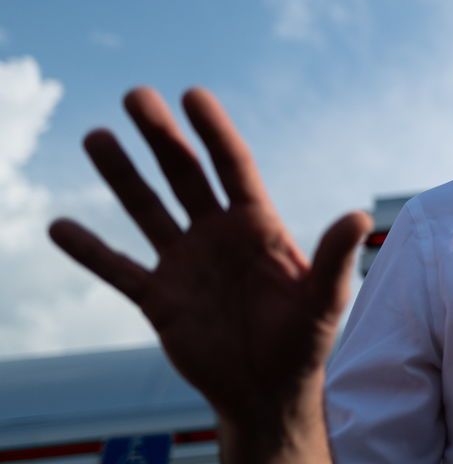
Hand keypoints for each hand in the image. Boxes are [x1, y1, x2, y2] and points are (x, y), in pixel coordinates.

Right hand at [48, 87, 369, 454]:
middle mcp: (218, 234)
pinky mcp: (159, 298)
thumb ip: (335, 257)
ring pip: (147, 210)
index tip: (192, 94)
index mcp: (258, 225)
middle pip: (184, 174)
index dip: (213, 130)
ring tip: (95, 137)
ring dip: (121, 176)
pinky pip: (118, 269)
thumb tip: (360, 216)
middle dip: (160, 136)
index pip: (233, 165)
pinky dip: (89, 250)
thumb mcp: (324, 299)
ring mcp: (185, 263)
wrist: (269, 390)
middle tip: (135, 94)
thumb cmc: (305, 341)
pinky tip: (59, 226)